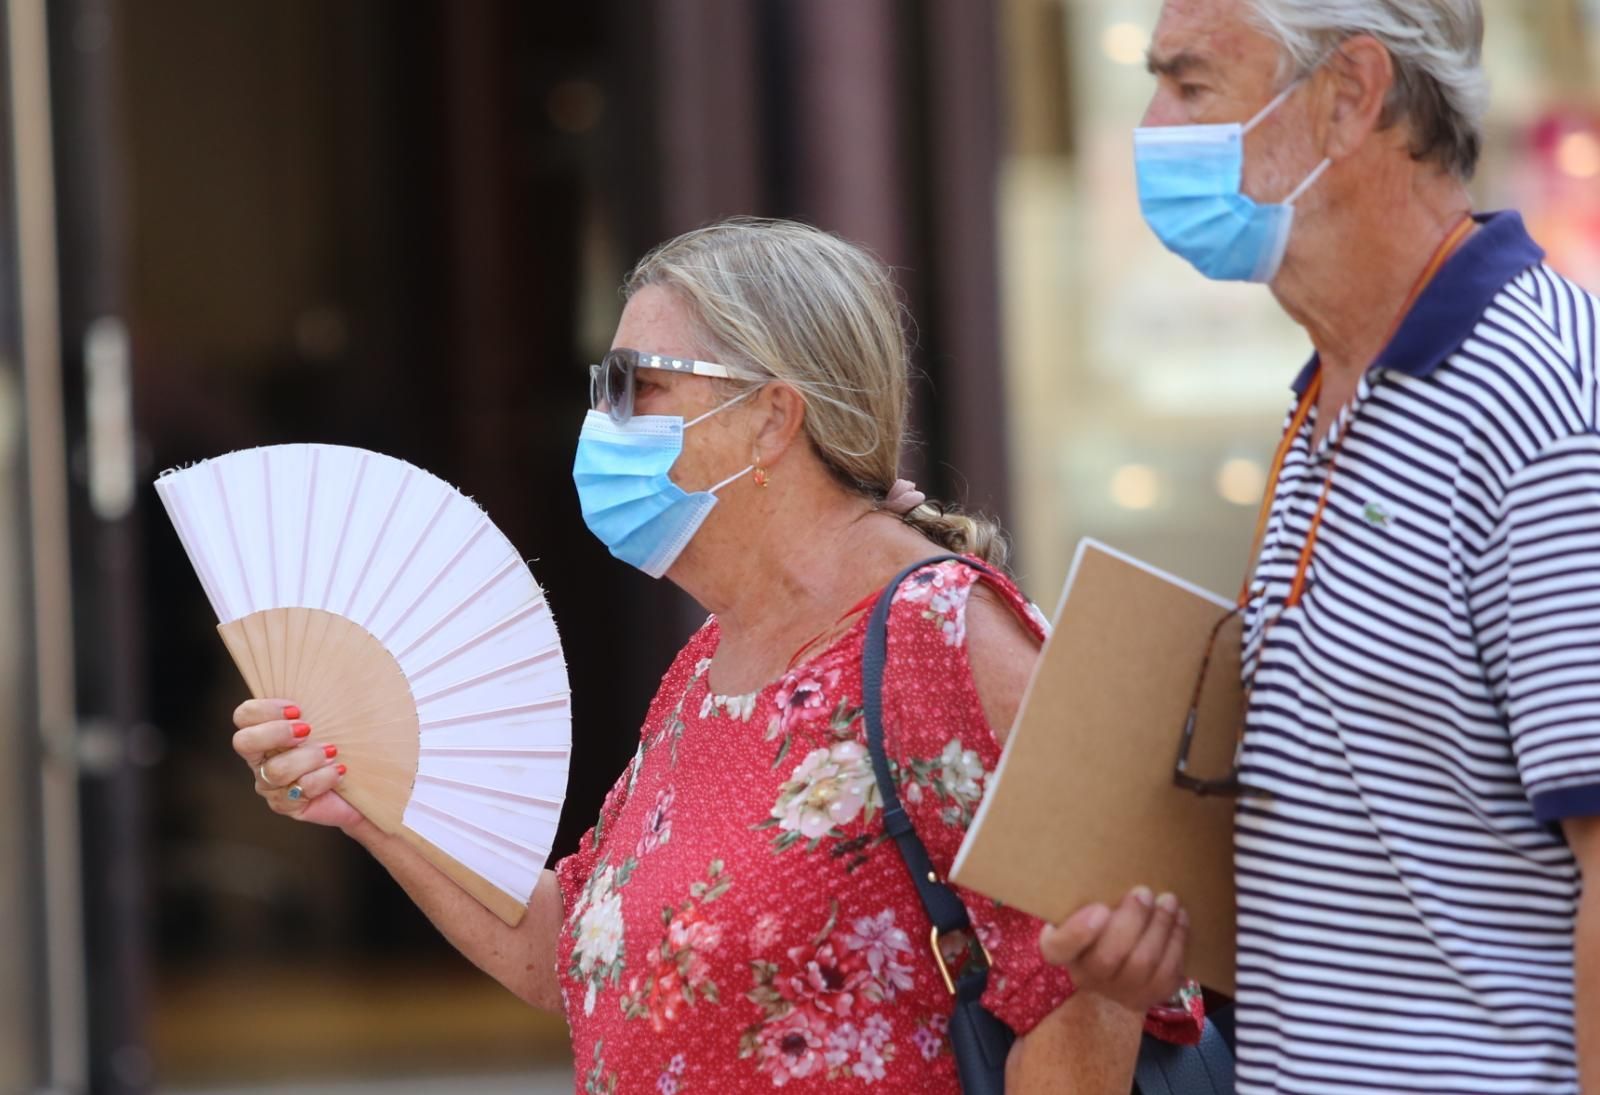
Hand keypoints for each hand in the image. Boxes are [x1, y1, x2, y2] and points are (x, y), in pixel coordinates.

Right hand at [232, 698, 359, 830]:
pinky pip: (298, 791)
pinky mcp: (287, 805)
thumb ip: (325, 695)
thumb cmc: (349, 741)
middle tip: (307, 730)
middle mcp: (261, 758)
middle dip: (276, 733)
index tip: (298, 709)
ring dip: (308, 757)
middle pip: (243, 742)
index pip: (244, 716)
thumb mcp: (337, 715)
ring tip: (332, 752)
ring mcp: (271, 784)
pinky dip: (322, 778)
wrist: (366, 783)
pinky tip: (339, 771)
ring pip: (275, 770)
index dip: (264, 709)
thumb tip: (343, 663)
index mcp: (266, 730)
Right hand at [1039, 886, 1187, 1011]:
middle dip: (1132, 921)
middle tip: (1144, 892)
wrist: (1116, 972)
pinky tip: (1180, 919)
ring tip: (1168, 901)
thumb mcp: (1080, 910)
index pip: (1058, 948)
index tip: (1100, 908)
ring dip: (1159, 928)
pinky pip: (1167, 973)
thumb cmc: (1097, 928)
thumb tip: (1112, 865)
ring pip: (1142, 964)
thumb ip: (1087, 895)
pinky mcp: (1149, 997)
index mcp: (1061, 951)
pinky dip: (1177, 942)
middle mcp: (1086, 977)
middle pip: (1107, 957)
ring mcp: (1119, 992)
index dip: (1078, 932)